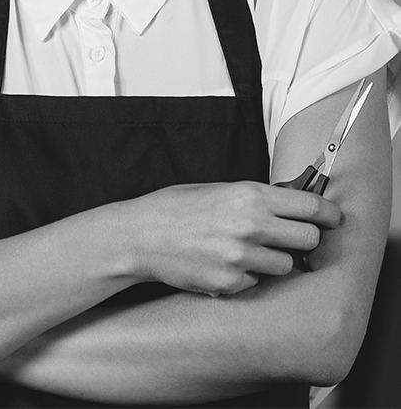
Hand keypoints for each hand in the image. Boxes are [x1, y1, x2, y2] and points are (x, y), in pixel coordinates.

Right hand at [122, 180, 342, 295]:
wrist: (140, 236)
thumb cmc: (176, 207)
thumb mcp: (219, 189)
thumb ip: (257, 198)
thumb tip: (293, 204)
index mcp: (249, 195)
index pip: (310, 207)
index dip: (329, 214)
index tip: (333, 219)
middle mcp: (250, 225)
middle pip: (309, 239)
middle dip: (304, 240)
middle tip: (289, 238)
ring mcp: (241, 257)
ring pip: (285, 266)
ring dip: (274, 260)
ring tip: (247, 251)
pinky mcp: (230, 284)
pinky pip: (257, 283)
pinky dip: (247, 277)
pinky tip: (224, 264)